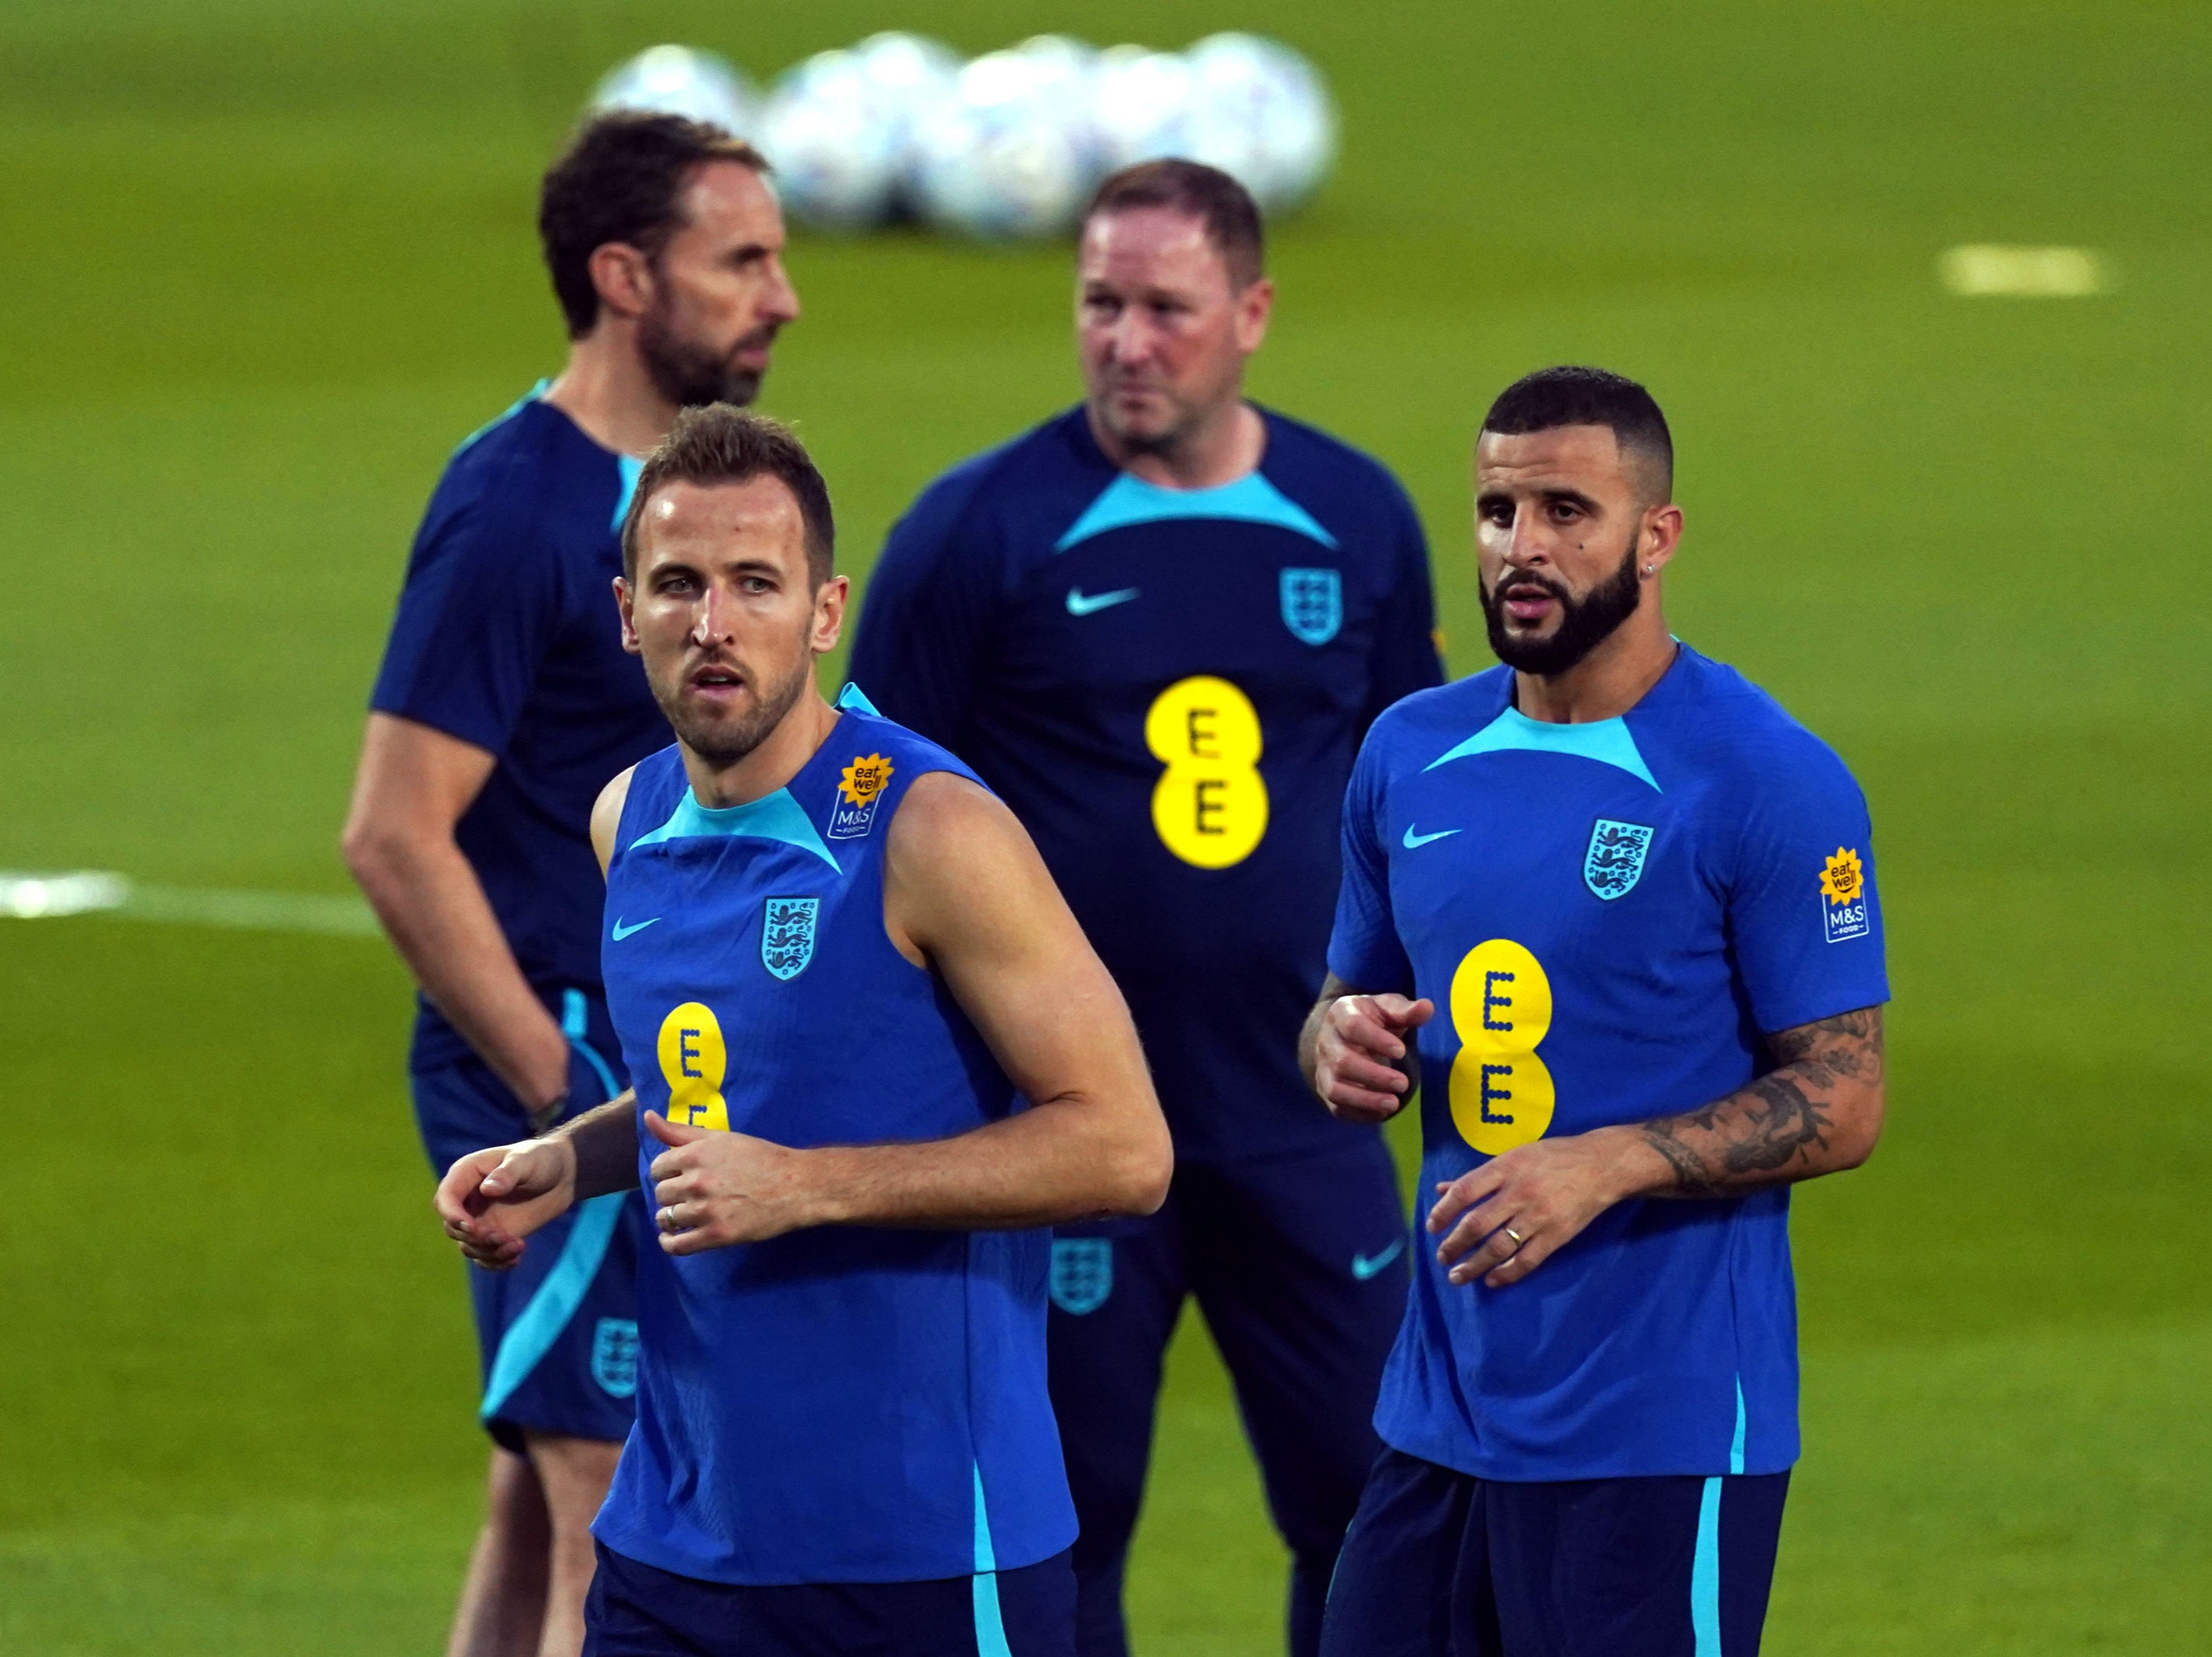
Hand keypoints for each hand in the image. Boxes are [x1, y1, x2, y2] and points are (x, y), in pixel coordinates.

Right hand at [436, 1136, 577, 1269]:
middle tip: (503, 1236)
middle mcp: (467, 1200)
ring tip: (518, 1246)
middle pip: (453, 1228)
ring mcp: (479, 1220)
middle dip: (475, 1237)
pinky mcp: (494, 1236)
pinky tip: (515, 1259)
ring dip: (489, 1252)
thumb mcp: (525, 1161)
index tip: (472, 1227)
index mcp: (466, 1175)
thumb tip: (487, 1189)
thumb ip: (507, 1173)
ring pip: (469, 1246)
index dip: (452, 1215)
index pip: (445, 1199)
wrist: (561, 1175)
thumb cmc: (540, 1159)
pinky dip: (496, 1262)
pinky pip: (485, 1257)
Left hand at [645, 1112, 824, 1254]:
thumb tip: (647, 1117)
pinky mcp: (716, 1235)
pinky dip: (669, 1243)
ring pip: (666, 1218)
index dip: (666, 1172)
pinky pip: (677, 1246)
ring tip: (685, 1216)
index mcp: (696, 1154)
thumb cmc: (761, 1157)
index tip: (678, 1176)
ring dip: (671, 1217)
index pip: (658, 1167)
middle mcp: (696, 1182)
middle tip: (687, 1195)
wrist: (797, 1186)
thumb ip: (681, 1131)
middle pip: (661, 1193)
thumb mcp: (722, 1137)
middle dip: (670, 1194)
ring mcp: (705, 1211)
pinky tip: (671, 1238)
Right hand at [1314, 994, 1433, 1122]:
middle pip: (1343, 1062)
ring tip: (1393, 1104)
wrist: (1346, 1034)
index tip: (1401, 1052)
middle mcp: (1326, 1042)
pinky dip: (1360, 1113)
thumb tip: (1427, 1007)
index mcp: (1341, 1014)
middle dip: (1374, 1076)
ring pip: (1335, 1089)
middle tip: (1403, 1083)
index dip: (1376, 1040)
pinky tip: (1383, 1112)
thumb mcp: (1389, 1008)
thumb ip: (1406, 1010)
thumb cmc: (1374, 1019)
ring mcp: (1324, 1069)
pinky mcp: (1327, 1090)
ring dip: (1365, 1099)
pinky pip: (1338, 1108)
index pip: (1352, 1027)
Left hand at [1426, 1126, 1640, 1287]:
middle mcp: (1519, 1193)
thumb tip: (1442, 1189)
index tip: (1432, 1227)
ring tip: (1457, 1276)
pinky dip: (1506, 1274)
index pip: (1465, 1192)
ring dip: (1473, 1266)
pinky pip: (1526, 1260)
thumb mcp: (1514, 1156)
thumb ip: (1478, 1176)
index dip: (1444, 1212)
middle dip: (1454, 1245)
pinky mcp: (1556, 1236)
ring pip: (1498, 1248)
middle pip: (1477, 1224)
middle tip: (1442, 1257)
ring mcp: (1538, 1217)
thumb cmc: (1553, 1157)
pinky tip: (1492, 1280)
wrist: (1601, 1166)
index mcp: (1505, 1168)